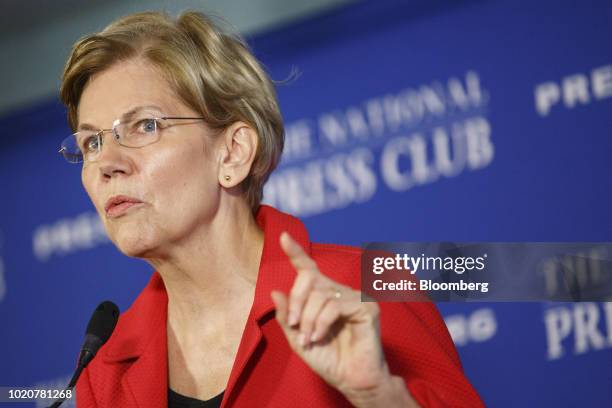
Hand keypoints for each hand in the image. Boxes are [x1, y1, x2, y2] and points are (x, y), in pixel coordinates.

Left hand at [271, 232, 413, 406]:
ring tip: (308, 338)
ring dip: (307, 318)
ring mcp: (354, 297)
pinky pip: (334, 305)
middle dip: (295, 301)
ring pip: (320, 294)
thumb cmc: (327, 359)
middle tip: (292, 324)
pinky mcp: (366, 306)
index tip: (283, 237)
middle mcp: (339, 291)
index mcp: (323, 295)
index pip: (309, 269)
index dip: (296, 252)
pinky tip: (318, 336)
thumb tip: (275, 291)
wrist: (350, 380)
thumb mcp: (297, 338)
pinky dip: (321, 321)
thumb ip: (286, 315)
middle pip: (308, 279)